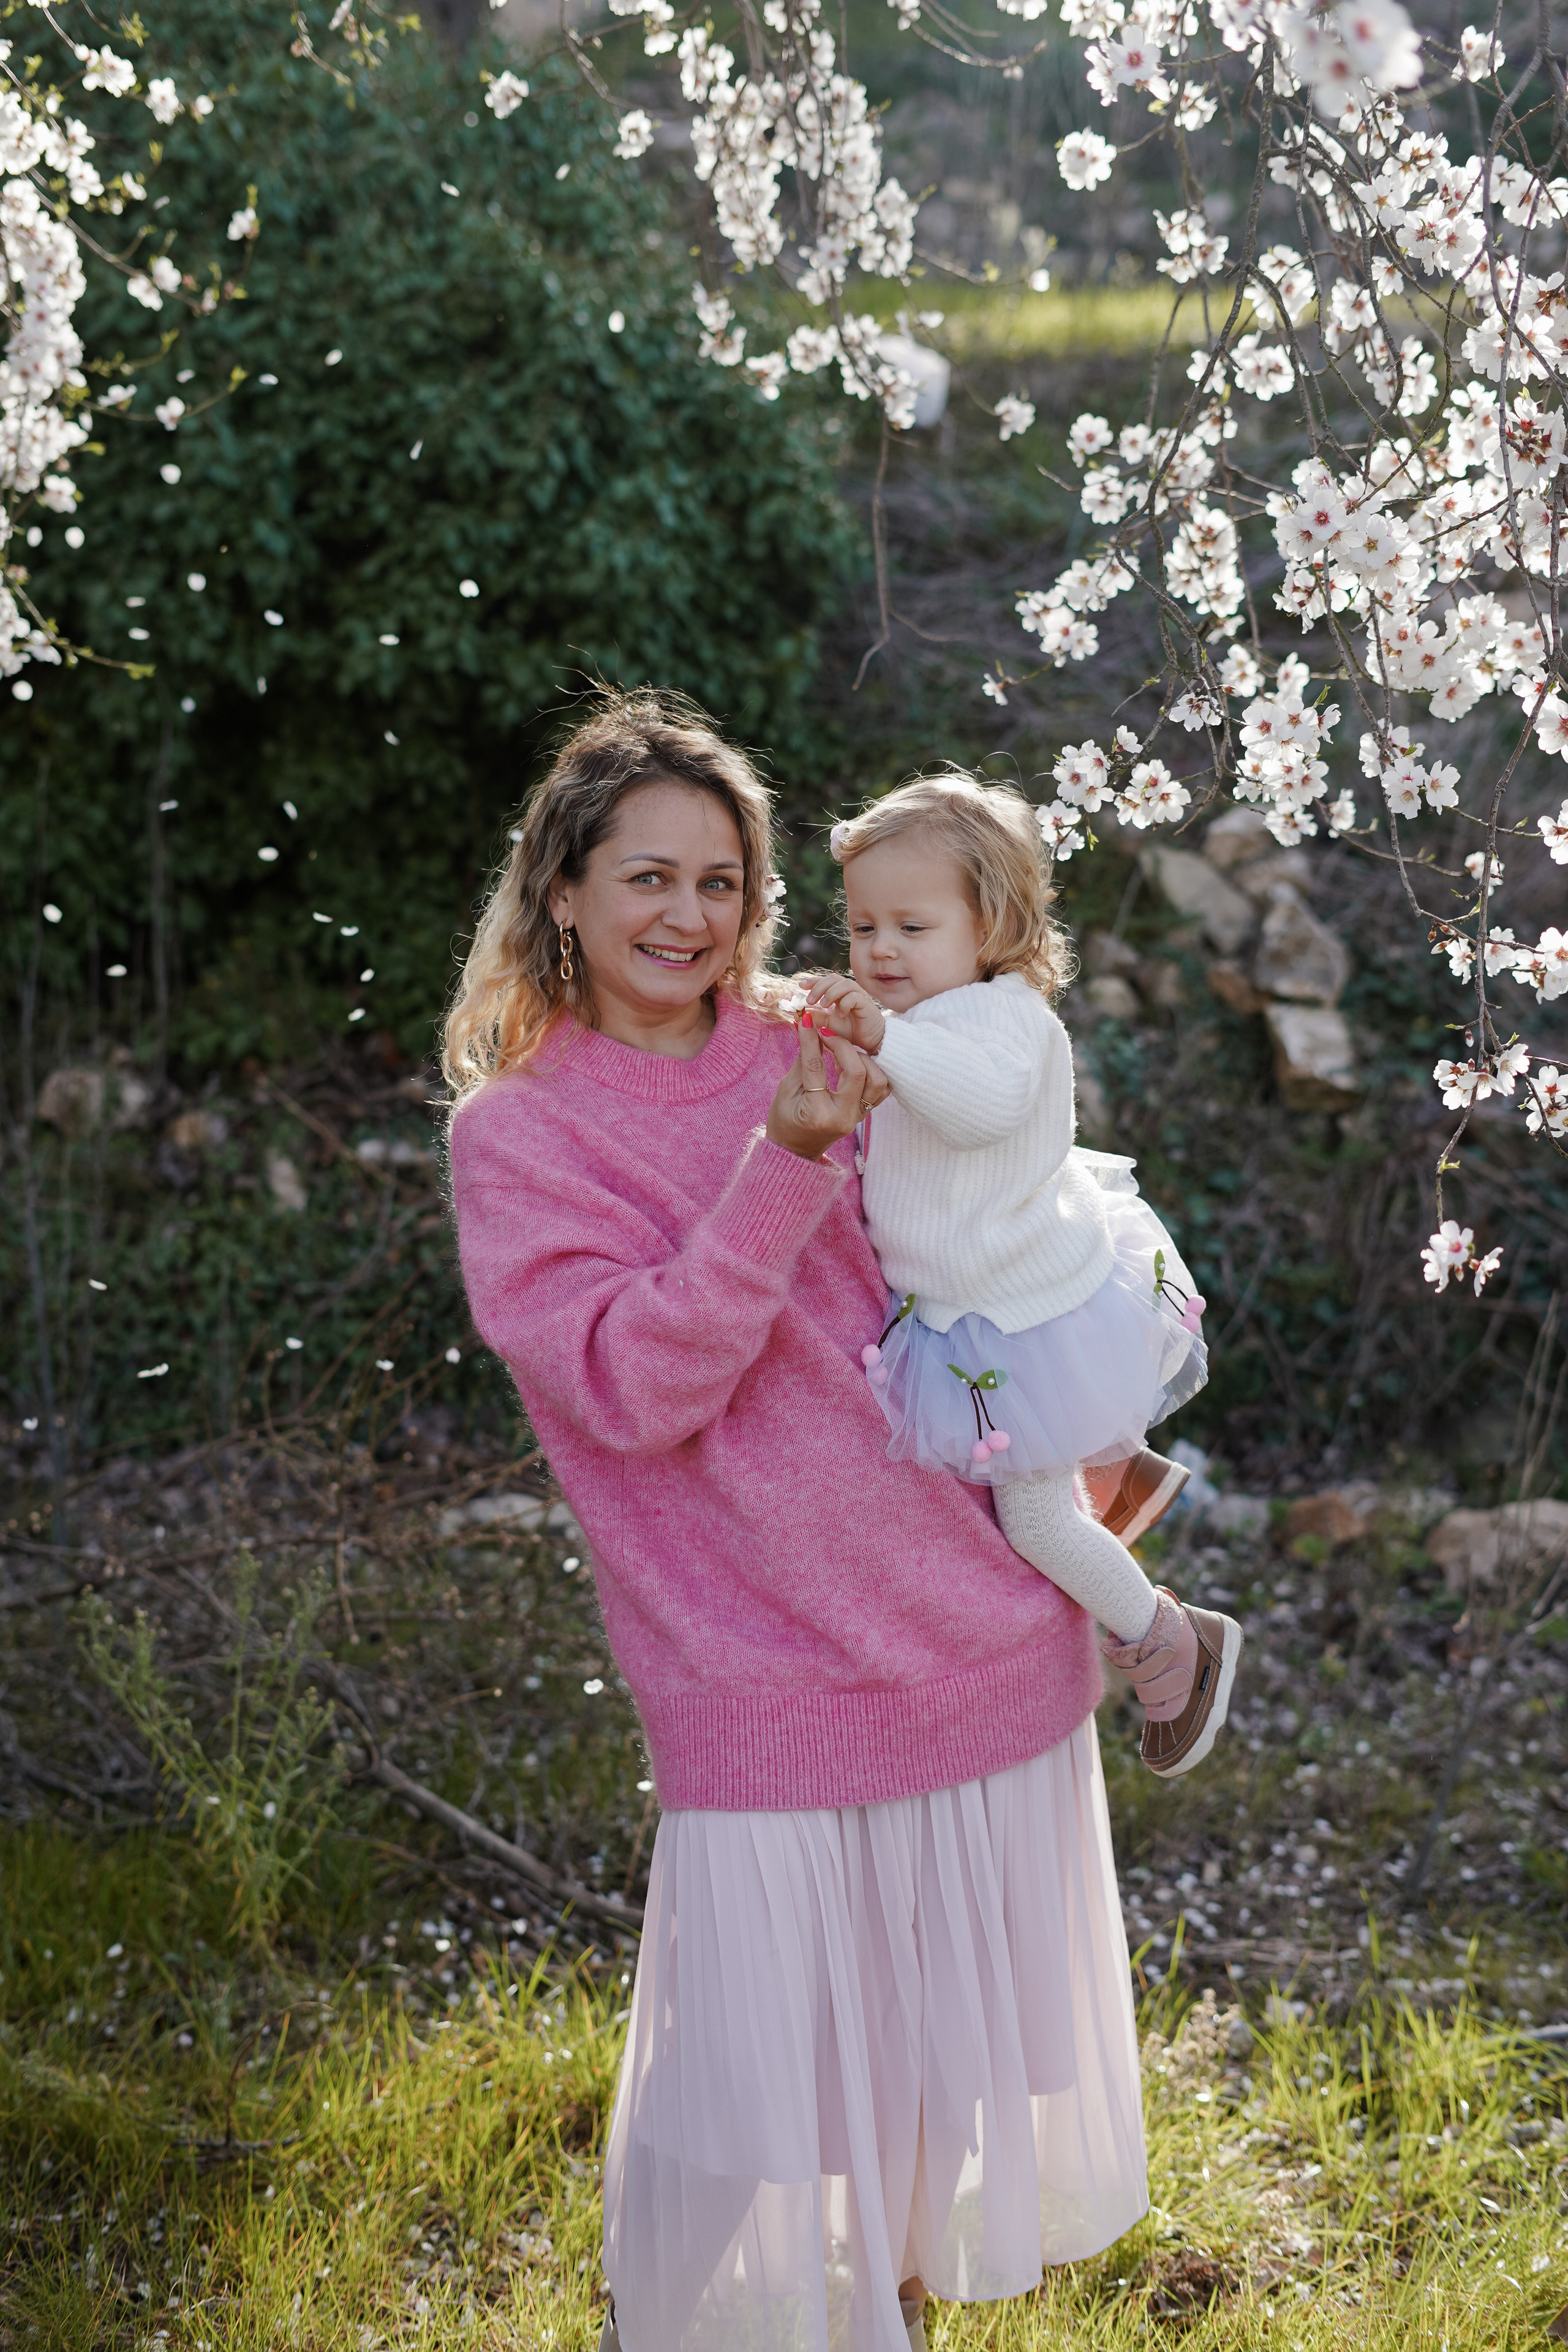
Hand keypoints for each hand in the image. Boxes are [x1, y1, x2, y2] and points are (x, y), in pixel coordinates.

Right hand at [767, 1015, 889, 1159]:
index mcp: (817, 1114)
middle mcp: (843, 1117)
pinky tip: (855, 1062)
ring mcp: (857, 1118)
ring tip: (843, 1050)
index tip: (807, 1021)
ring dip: (863, 1059)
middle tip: (827, 1034)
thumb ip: (803, 1060)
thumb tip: (810, 1029)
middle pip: (857, 1073)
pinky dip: (873, 1071)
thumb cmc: (784, 1121)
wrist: (794, 1150)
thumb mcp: (786, 1090)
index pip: (817, 1068)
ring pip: (877, 1081)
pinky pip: (880, 1090)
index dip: (811, 1040)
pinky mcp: (864, 1115)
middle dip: (843, 1046)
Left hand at [804, 973, 885, 1052]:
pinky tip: (841, 1014)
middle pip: (834, 978)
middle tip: (810, 999)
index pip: (826, 981)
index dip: (814, 981)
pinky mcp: (867, 1005)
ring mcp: (860, 997)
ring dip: (831, 993)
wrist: (871, 1042)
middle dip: (819, 986)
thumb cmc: (852, 1032)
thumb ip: (817, 1017)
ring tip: (823, 1005)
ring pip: (845, 984)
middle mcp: (850, 992)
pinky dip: (845, 1003)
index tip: (800, 986)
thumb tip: (800, 1013)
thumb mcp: (829, 1024)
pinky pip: (855, 997)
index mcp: (841, 994)